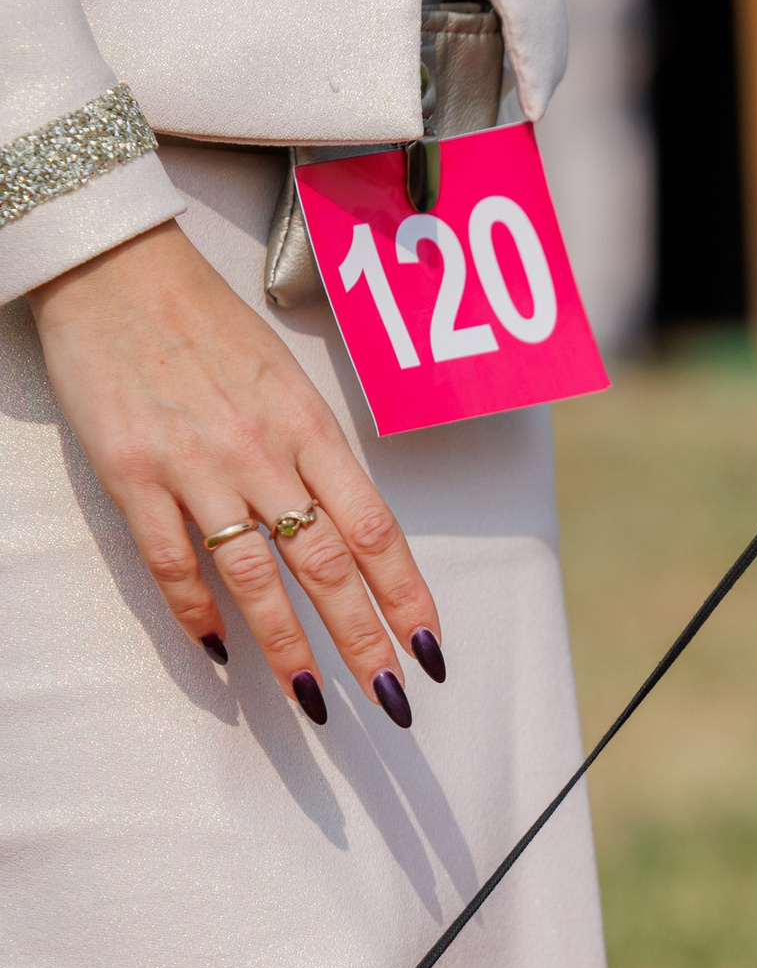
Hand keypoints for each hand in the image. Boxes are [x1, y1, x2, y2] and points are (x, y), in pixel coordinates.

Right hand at [29, 221, 441, 726]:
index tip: (429, 646)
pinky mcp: (131, 474)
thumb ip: (316, 454)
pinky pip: (171, 559)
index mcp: (310, 427)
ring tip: (312, 697)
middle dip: (363, 638)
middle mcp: (261, 452)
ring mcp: (195, 466)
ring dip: (287, 644)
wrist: (116, 270)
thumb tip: (350, 529)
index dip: (407, 594)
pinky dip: (194, 610)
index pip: (375, 528)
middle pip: (327, 563)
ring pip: (254, 575)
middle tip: (391, 697)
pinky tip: (218, 650)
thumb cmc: (210, 326)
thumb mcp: (286, 381)